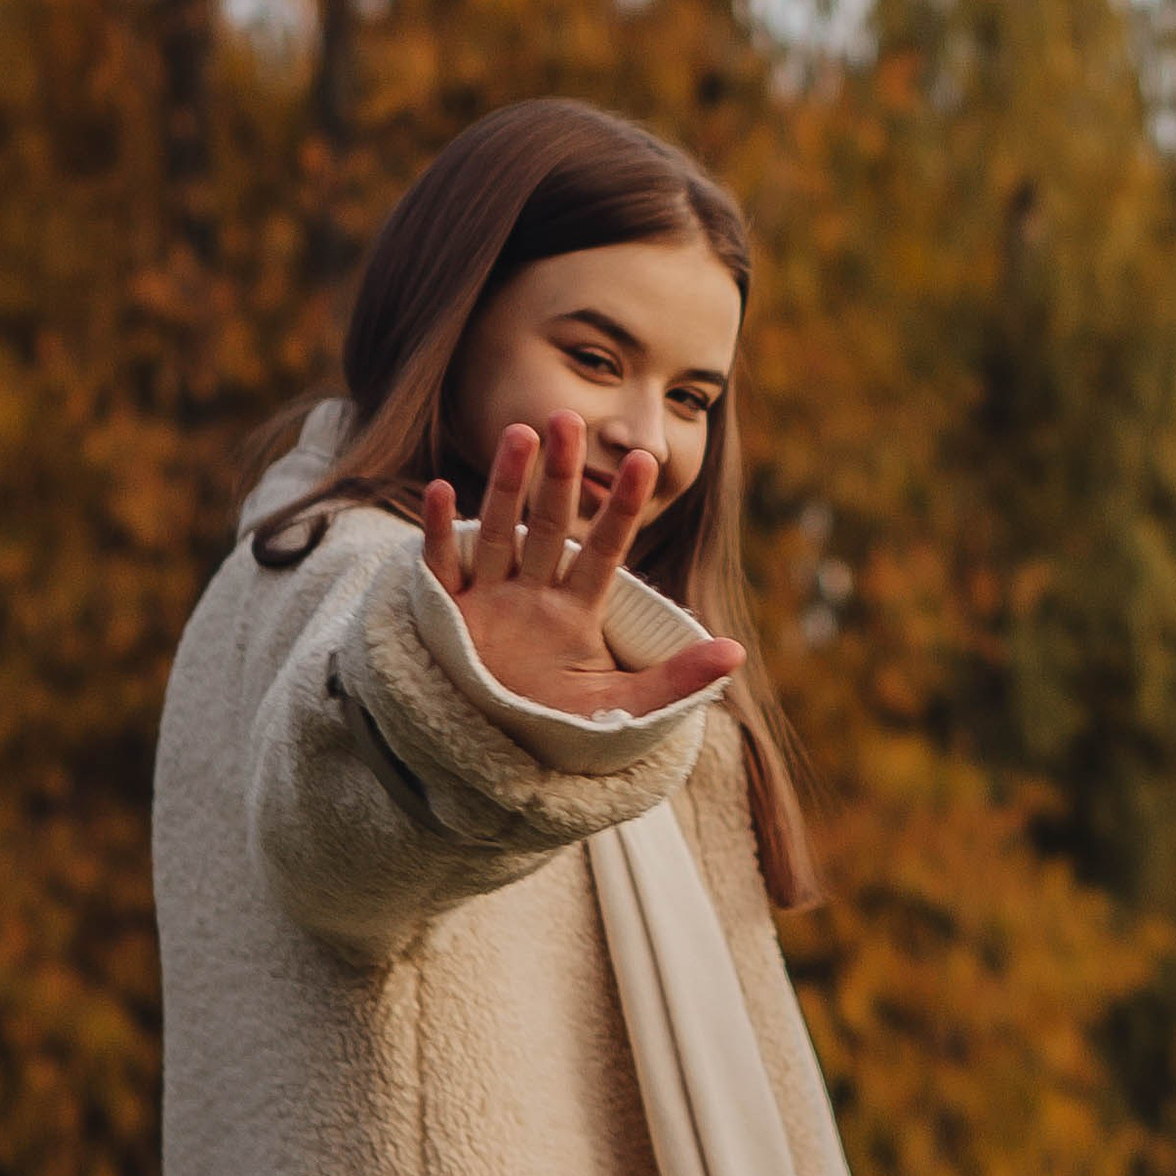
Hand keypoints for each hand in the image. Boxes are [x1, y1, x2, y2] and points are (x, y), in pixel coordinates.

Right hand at [421, 416, 743, 724]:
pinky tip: (440, 488)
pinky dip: (439, 531)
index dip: (624, 508)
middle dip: (561, 474)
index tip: (647, 460)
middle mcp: (532, 595)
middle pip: (549, 526)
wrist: (495, 757)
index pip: (605, 550)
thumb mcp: (622, 706)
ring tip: (522, 433)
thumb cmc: (558, 728)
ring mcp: (488, 601)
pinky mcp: (448, 618)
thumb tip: (737, 651)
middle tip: (568, 417)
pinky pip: (441, 568)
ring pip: (499, 532)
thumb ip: (677, 679)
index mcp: (575, 610)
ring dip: (508, 485)